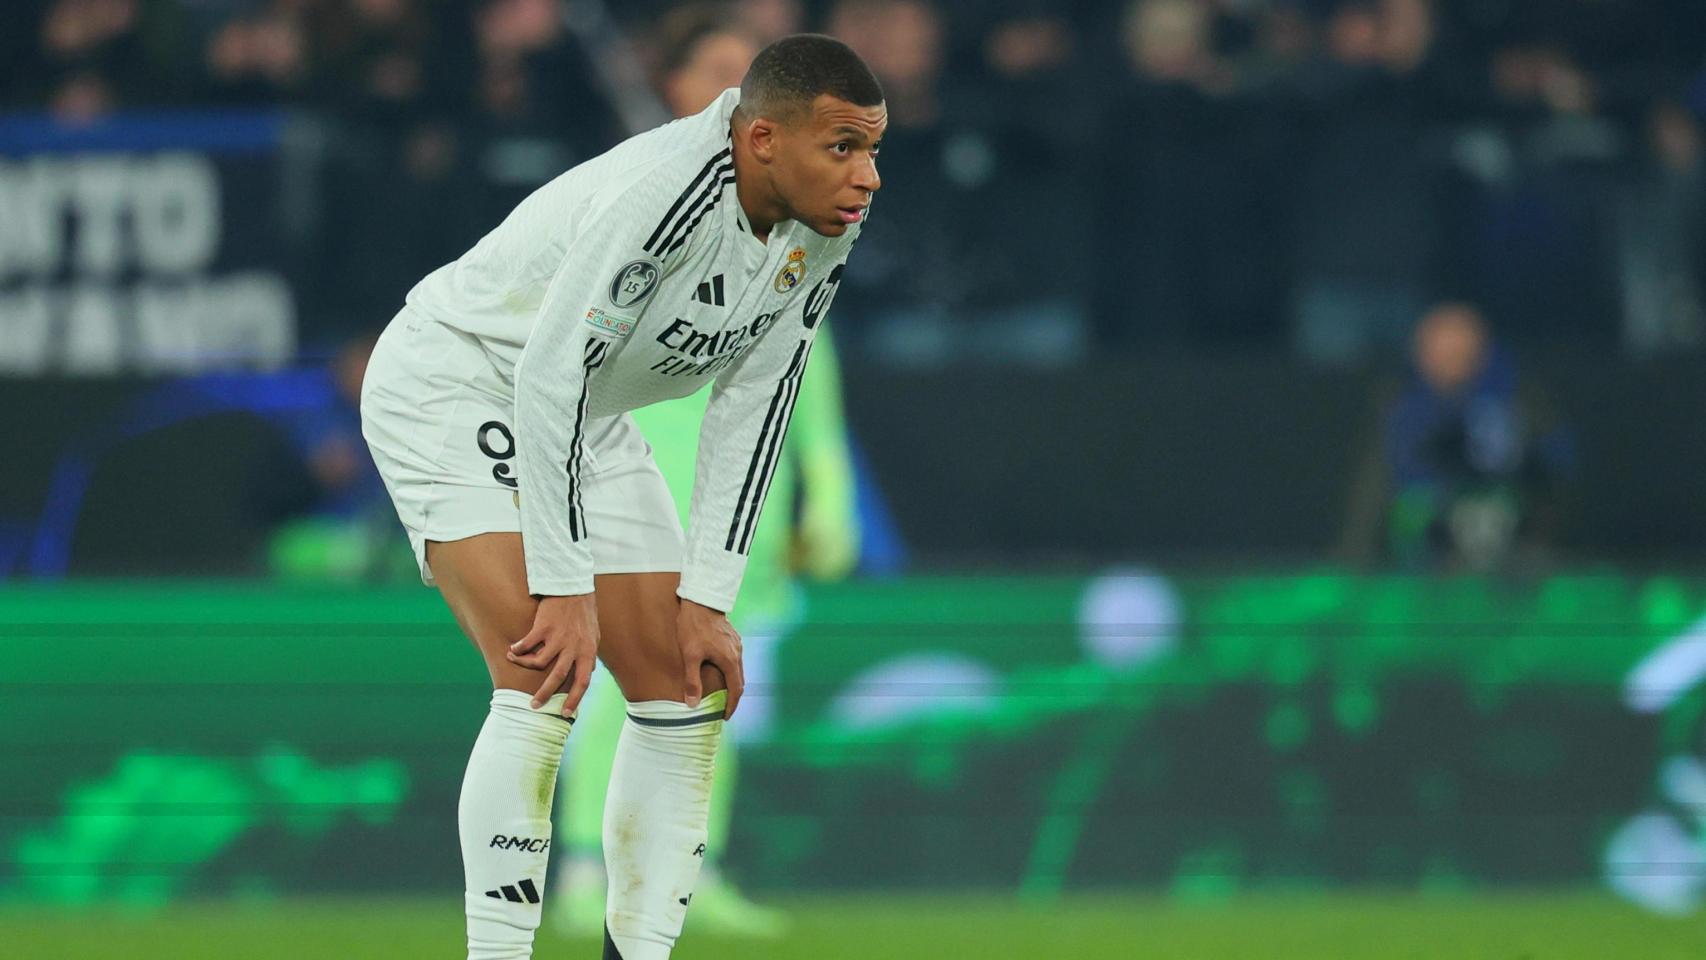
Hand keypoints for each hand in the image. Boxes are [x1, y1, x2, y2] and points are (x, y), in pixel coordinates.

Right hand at [506, 594, 598, 715]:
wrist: (574, 587)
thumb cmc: (584, 613)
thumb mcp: (593, 635)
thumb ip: (588, 654)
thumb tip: (589, 673)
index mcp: (588, 652)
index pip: (583, 682)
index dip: (574, 699)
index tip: (565, 713)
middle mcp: (573, 647)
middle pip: (558, 677)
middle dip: (544, 694)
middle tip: (533, 706)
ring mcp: (558, 638)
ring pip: (539, 662)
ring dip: (524, 664)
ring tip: (514, 661)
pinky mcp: (543, 627)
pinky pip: (527, 645)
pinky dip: (518, 650)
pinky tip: (512, 650)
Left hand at [676, 599, 742, 718]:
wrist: (701, 601)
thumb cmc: (694, 628)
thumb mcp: (690, 656)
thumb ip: (692, 681)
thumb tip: (693, 705)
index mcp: (730, 661)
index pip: (735, 690)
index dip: (731, 706)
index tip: (725, 717)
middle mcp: (737, 654)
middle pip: (740, 682)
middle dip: (733, 698)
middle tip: (724, 709)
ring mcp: (737, 644)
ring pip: (738, 670)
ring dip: (732, 684)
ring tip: (723, 693)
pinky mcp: (733, 637)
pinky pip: (735, 659)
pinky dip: (731, 671)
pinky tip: (720, 671)